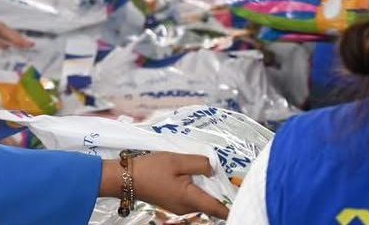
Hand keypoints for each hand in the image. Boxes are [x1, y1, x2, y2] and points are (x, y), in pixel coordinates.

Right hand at [99, 152, 227, 217]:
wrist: (125, 177)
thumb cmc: (150, 169)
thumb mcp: (177, 160)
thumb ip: (199, 164)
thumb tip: (213, 169)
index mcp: (190, 198)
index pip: (218, 209)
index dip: (232, 206)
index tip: (242, 198)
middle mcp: (186, 208)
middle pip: (210, 204)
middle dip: (220, 192)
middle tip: (230, 178)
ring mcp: (178, 207)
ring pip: (201, 200)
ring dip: (207, 189)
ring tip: (211, 172)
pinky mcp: (172, 202)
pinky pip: (191, 198)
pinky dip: (196, 189)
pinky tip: (193, 175)